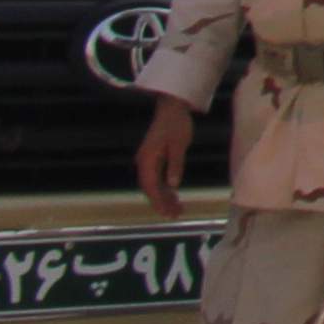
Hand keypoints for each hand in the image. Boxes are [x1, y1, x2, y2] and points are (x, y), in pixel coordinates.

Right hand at [131, 95, 192, 218]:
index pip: (150, 185)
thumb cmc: (177, 124)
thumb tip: (173, 185)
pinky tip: (174, 197)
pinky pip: (158, 178)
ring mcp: (148, 161)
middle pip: (150, 188)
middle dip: (161, 203)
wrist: (172, 107)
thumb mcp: (179, 144)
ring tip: (177, 210)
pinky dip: (166, 188)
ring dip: (164, 197)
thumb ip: (175, 165)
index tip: (166, 213)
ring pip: (154, 184)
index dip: (157, 201)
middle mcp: (144, 162)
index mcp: (147, 159)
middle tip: (175, 215)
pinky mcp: (155, 158)